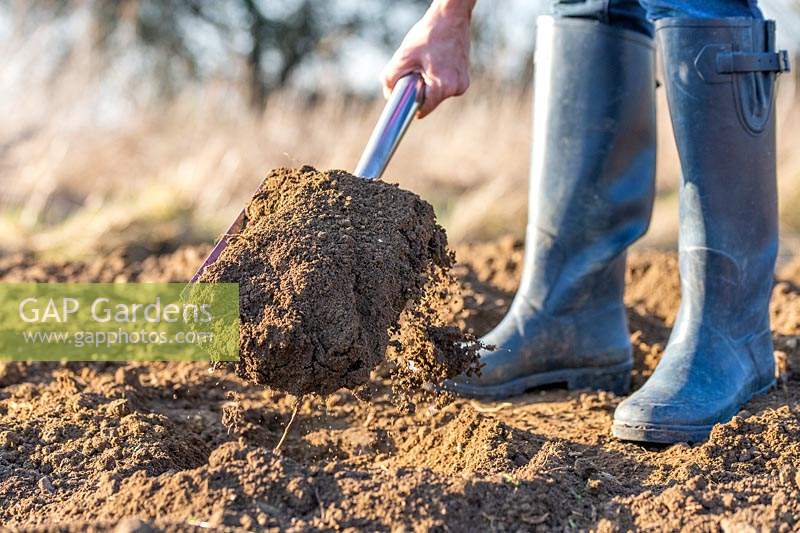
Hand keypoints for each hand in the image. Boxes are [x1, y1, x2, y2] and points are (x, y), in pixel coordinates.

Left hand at [381, 1, 473, 117]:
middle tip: (415, 72)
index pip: (423, 109)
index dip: (410, 107)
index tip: (403, 104)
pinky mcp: (464, 77)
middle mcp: (456, 88)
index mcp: (443, 86)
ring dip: (428, 83)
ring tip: (427, 62)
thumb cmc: (428, 34)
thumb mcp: (404, 56)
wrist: (451, 17)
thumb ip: (391, 78)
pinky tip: (436, 61)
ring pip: (437, 93)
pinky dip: (437, 78)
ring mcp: (462, 83)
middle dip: (419, 91)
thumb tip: (390, 95)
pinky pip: (445, 85)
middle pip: (430, 101)